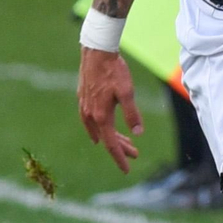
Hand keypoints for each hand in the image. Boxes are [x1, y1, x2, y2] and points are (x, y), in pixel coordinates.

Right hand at [79, 47, 142, 172]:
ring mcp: (85, 107)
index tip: (127, 169)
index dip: (120, 158)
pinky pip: (91, 121)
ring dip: (113, 137)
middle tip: (135, 154)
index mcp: (101, 116)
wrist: (96, 52)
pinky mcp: (83, 99)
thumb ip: (132, 114)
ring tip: (126, 142)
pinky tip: (103, 128)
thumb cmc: (113, 70)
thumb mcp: (127, 92)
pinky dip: (100, 129)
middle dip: (121, 148)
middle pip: (106, 139)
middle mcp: (90, 115)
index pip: (111, 144)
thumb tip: (138, 133)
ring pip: (99, 130)